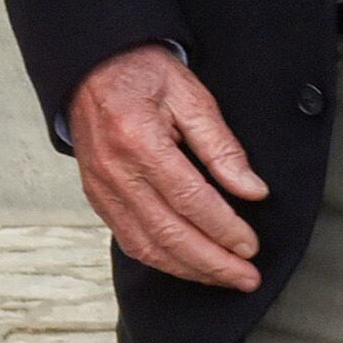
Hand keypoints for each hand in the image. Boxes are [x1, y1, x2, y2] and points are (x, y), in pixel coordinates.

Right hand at [68, 45, 267, 290]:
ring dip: (189, 269)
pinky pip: (128, 240)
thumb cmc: (142, 73)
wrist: (90, 65)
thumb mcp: (189, 95)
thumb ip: (221, 145)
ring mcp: (100, 187)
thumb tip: (252, 190)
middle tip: (247, 277)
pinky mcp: (96, 196)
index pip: (190, 200)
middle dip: (213, 263)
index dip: (225, 229)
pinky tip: (187, 265)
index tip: (251, 246)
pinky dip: (161, 260)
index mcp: (139, 140)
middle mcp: (115, 170)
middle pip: (169, 233)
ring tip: (223, 277)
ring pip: (147, 246)